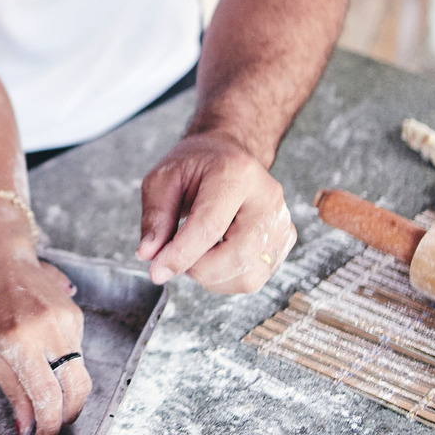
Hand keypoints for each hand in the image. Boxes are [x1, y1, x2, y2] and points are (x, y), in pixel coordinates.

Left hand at [0, 255, 88, 434]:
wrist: (1, 266)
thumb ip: (14, 393)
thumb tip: (28, 429)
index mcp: (20, 341)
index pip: (46, 395)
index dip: (49, 423)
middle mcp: (48, 330)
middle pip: (76, 388)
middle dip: (69, 414)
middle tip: (55, 426)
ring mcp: (66, 320)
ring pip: (80, 373)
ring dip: (68, 393)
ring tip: (52, 401)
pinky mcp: (76, 315)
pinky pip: (78, 353)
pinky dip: (67, 367)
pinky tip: (50, 362)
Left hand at [136, 131, 295, 293]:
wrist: (230, 156)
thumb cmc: (197, 166)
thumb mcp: (164, 178)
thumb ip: (155, 215)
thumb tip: (149, 253)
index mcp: (237, 174)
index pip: (210, 226)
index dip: (180, 254)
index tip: (156, 271)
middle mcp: (268, 199)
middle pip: (235, 256)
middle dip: (196, 269)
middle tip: (173, 258)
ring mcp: (282, 222)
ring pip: (247, 276)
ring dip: (210, 277)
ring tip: (193, 253)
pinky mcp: (285, 241)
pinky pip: (253, 279)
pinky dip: (225, 278)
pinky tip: (212, 257)